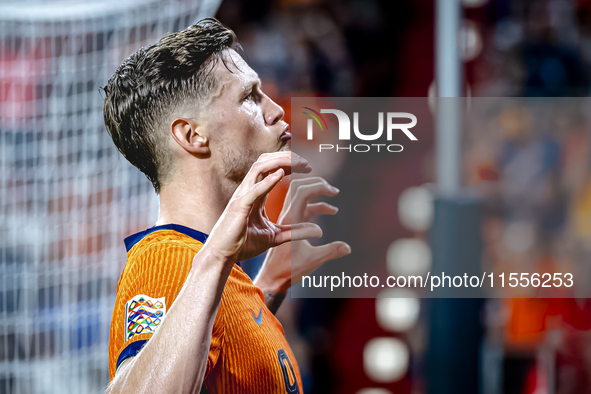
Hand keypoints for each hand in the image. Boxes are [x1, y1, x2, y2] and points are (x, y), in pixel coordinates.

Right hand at [205, 152, 322, 263]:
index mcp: (256, 194)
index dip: (290, 164)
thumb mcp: (276, 237)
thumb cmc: (243, 244)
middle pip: (266, 161)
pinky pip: (253, 190)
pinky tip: (281, 174)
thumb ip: (295, 231)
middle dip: (287, 157)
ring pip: (259, 167)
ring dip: (280, 162)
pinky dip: (267, 181)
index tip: (308, 168)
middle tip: (307, 163)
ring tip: (299, 164)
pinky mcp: (239, 207)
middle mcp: (248, 190)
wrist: (223, 256)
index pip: (272, 169)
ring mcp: (242, 196)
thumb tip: (319, 230)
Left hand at [255, 176, 351, 295]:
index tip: (334, 191)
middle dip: (316, 183)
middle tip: (332, 189)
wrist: (272, 277)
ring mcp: (289, 219)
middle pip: (298, 187)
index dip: (318, 186)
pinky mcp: (291, 224)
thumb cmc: (289, 270)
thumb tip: (348, 247)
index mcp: (290, 220)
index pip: (301, 192)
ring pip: (301, 196)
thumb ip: (330, 252)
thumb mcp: (312, 260)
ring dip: (317, 192)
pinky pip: (304, 208)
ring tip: (333, 194)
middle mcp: (288, 216)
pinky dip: (318, 205)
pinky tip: (332, 210)